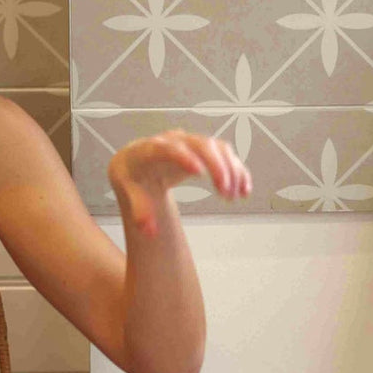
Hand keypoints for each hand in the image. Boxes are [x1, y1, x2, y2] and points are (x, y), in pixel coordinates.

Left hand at [108, 129, 252, 236]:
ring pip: (218, 148)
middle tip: (225, 191)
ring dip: (231, 170)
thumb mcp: (128, 189)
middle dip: (217, 166)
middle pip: (202, 145)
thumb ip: (139, 210)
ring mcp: (193, 144)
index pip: (170, 148)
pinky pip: (227, 155)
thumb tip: (150, 231)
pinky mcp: (205, 151)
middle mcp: (176, 141)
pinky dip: (238, 170)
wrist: (138, 161)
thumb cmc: (133, 173)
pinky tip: (244, 190)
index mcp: (153, 148)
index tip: (199, 173)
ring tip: (235, 196)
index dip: (185, 157)